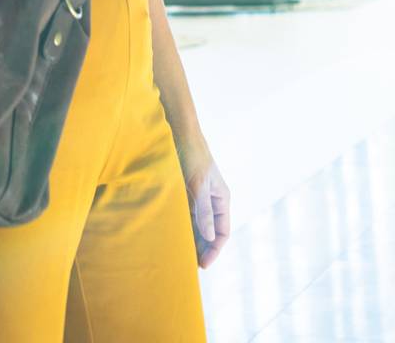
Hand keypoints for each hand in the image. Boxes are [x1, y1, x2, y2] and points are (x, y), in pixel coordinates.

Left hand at [176, 132, 230, 268]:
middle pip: (210, 231)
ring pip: (197, 224)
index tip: (203, 265)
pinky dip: (182, 226)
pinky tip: (172, 234)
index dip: (214, 250)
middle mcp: (212, 199)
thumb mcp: (198, 184)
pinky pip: (186, 215)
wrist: (179, 131)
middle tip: (188, 264)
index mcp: (221, 198)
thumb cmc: (193, 155)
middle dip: (202, 248)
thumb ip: (203, 211)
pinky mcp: (185, 192)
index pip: (223, 232)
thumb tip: (209, 237)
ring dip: (191, 238)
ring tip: (180, 254)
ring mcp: (199, 196)